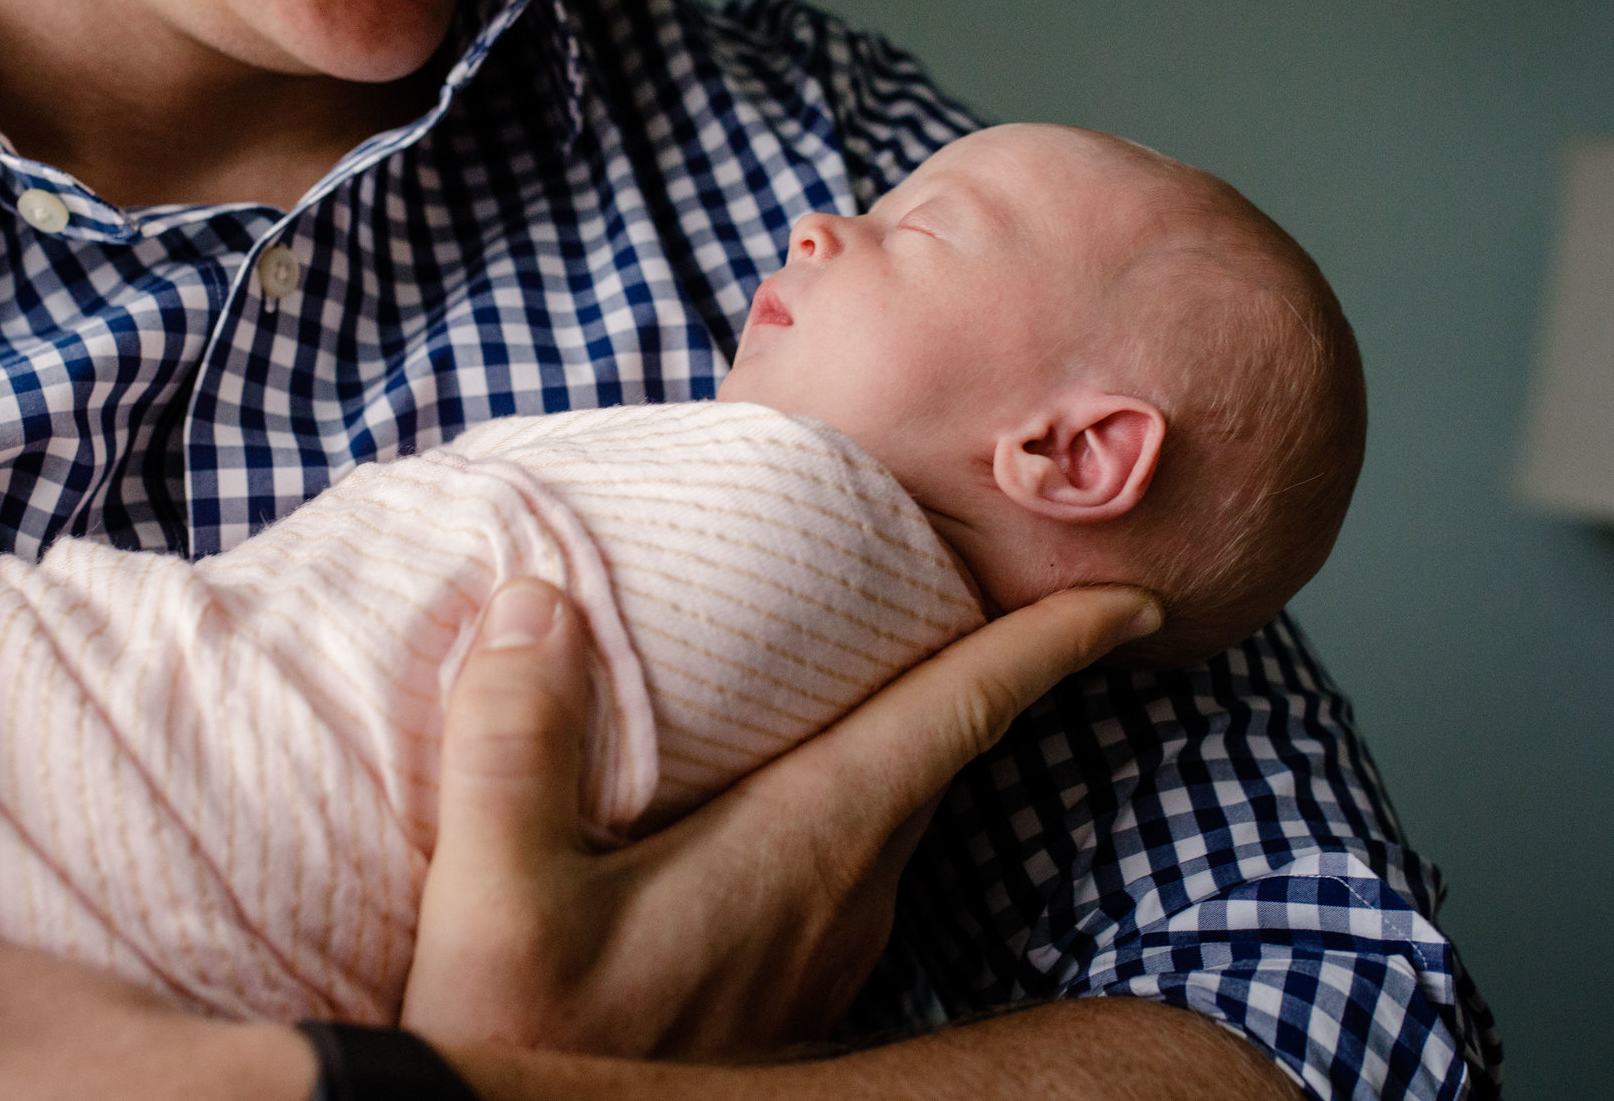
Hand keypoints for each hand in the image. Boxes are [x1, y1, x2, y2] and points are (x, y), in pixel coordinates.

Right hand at [401, 579, 1160, 1059]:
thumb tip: (539, 602)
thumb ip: (516, 741)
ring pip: (896, 811)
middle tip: (978, 584)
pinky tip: (778, 784)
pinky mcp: (783, 989)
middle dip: (979, 665)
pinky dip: (850, 792)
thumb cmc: (540, 1039)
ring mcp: (822, 953)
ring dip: (909, 734)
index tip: (1127, 596)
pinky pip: (850, 859)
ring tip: (874, 663)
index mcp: (806, 845)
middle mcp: (842, 898)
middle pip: (945, 754)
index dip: (1050, 642)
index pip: (960, 715)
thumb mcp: (495, 896)